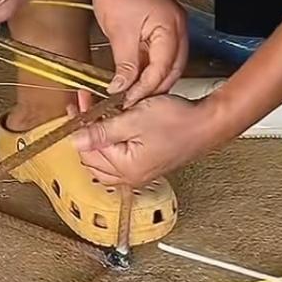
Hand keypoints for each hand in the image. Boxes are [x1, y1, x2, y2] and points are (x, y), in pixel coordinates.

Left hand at [73, 86, 226, 186]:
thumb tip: (74, 140)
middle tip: (84, 106)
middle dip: (86, 131)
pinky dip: (111, 142)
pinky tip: (114, 124)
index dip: (80, 126)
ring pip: (105, 160)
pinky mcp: (147, 164)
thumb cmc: (178, 121)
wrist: (207, 124)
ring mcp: (139, 172)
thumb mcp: (133, 119)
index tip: (78, 105)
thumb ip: (101, 131)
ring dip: (97, 137)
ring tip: (97, 113)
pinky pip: (119, 158)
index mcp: (126, 168)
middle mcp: (131, 176)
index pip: (88, 151)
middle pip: (94, 158)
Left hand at [90, 0, 188, 105]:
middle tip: (134, 102)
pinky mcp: (165, 28)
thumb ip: (125, 64)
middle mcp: (179, 27)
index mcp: (171, 27)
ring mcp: (174, 27)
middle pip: (173, 69)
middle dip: (154, 88)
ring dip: (153, 80)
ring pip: (169, 64)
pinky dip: (151, 68)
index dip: (146, 87)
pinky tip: (138, 78)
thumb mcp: (119, 33)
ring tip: (135, 93)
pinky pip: (162, 54)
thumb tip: (122, 88)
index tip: (130, 100)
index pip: (163, 67)